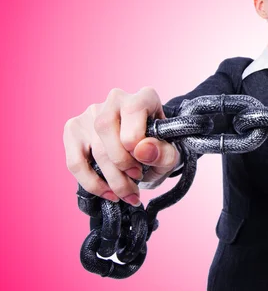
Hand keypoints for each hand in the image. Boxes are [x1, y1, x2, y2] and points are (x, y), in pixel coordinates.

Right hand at [63, 87, 180, 205]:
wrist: (147, 158)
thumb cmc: (159, 152)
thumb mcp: (170, 155)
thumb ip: (164, 152)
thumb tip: (143, 150)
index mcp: (143, 97)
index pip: (132, 110)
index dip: (136, 139)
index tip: (144, 162)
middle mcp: (116, 99)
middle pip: (106, 129)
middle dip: (122, 162)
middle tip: (137, 179)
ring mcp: (91, 114)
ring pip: (93, 148)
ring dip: (111, 178)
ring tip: (128, 193)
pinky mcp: (74, 131)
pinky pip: (74, 162)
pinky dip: (91, 183)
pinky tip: (108, 193)